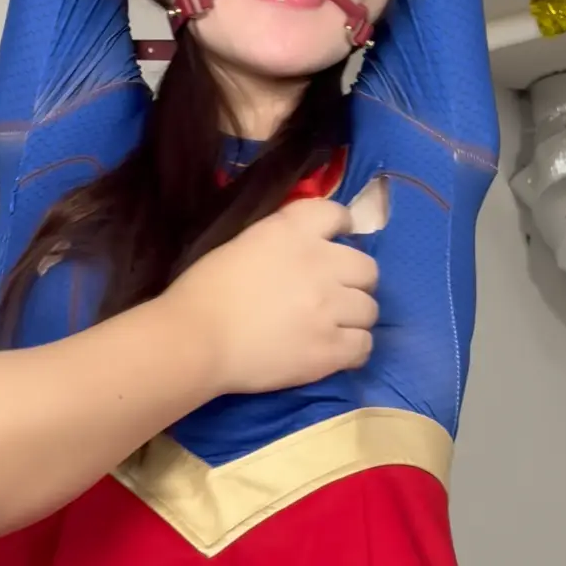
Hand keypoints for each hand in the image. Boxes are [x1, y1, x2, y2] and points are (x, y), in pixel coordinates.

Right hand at [170, 198, 378, 394]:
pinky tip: (333, 352)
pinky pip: (364, 346)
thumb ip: (281, 242)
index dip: (342, 229)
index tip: (336, 242)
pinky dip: (353, 350)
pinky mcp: (330, 349)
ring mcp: (329, 308)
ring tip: (332, 328)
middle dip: (354, 282)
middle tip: (333, 296)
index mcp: (293, 231)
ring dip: (354, 317)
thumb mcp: (243, 244)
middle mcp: (320, 263)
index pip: (338, 214)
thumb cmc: (204, 292)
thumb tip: (305, 252)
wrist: (195, 339)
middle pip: (367, 268)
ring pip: (370, 309)